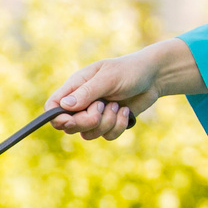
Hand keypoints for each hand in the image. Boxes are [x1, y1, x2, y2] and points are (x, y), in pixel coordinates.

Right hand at [48, 38, 206, 142]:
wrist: (154, 76)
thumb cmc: (130, 70)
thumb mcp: (109, 77)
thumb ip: (87, 92)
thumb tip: (64, 106)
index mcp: (75, 87)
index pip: (53, 106)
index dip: (56, 117)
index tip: (69, 120)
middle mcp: (82, 103)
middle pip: (69, 126)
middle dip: (87, 121)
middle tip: (102, 106)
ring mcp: (95, 115)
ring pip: (88, 134)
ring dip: (106, 123)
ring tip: (117, 105)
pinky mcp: (110, 123)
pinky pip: (107, 136)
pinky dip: (118, 126)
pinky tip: (126, 111)